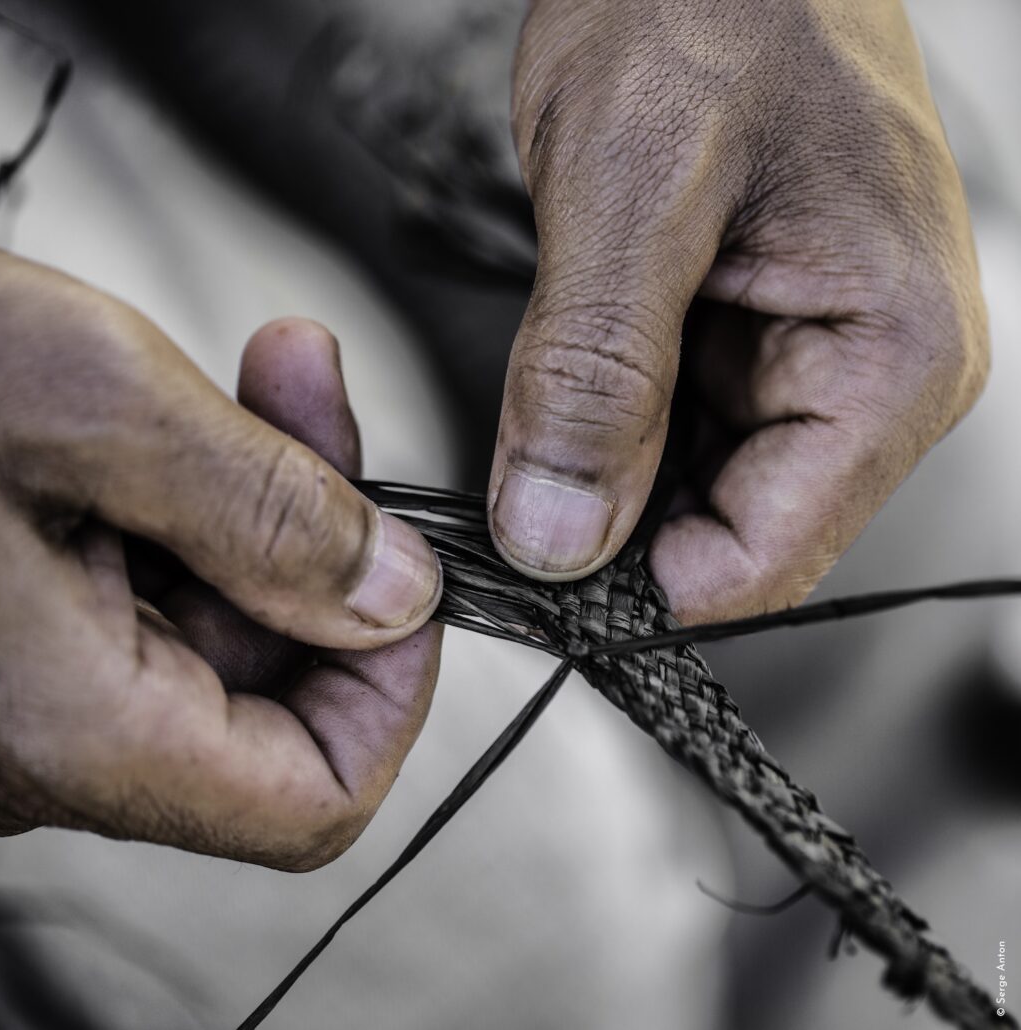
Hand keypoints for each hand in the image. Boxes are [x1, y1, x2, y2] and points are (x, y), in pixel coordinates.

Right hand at [0, 250, 441, 870]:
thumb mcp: (84, 399)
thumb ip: (264, 512)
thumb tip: (397, 595)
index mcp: (66, 728)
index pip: (313, 799)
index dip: (391, 692)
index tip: (406, 574)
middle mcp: (40, 742)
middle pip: (274, 691)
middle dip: (325, 540)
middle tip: (315, 398)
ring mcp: (19, 691)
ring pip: (215, 629)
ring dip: (261, 500)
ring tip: (267, 374)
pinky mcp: (5, 635)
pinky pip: (144, 595)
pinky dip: (191, 505)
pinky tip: (184, 412)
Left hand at [489, 0, 987, 620]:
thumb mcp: (628, 186)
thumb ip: (594, 375)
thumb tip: (557, 535)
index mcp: (890, 359)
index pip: (764, 561)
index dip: (638, 583)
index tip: (533, 559)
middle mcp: (871, 377)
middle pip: (726, 534)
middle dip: (613, 520)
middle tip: (514, 465)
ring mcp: (815, 360)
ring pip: (692, 491)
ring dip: (605, 466)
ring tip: (548, 386)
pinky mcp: (759, 339)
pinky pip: (677, 431)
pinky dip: (609, 422)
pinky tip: (574, 366)